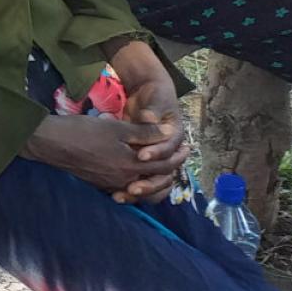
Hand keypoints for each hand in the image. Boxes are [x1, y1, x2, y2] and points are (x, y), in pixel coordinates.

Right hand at [21, 114, 189, 202]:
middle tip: (179, 156)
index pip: (163, 165)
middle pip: (155, 180)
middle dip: (170, 168)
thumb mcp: (117, 128)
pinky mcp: (99, 183)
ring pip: (140, 185)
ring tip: (161, 165)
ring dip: (154, 176)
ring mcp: (110, 184)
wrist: (51, 144)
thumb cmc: (84, 132)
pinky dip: (136, 181)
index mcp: (130, 166)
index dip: (177, 157)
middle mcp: (123, 180)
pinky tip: (136, 172)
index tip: (187, 148)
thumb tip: (168, 132)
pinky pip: (125, 186)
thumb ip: (144, 133)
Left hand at [108, 41, 190, 199]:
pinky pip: (142, 181)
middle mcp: (170, 152)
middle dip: (148, 183)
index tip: (140, 155)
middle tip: (131, 188)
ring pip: (154, 183)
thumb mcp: (155, 102)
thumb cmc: (156, 96)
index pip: (169, 151)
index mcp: (176, 137)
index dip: (156, 154)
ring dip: (141, 191)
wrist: (152, 94)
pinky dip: (131, 189)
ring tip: (121, 196)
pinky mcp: (144, 163)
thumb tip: (149, 117)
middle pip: (164, 175)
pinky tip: (115, 194)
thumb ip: (152, 111)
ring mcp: (157, 159)